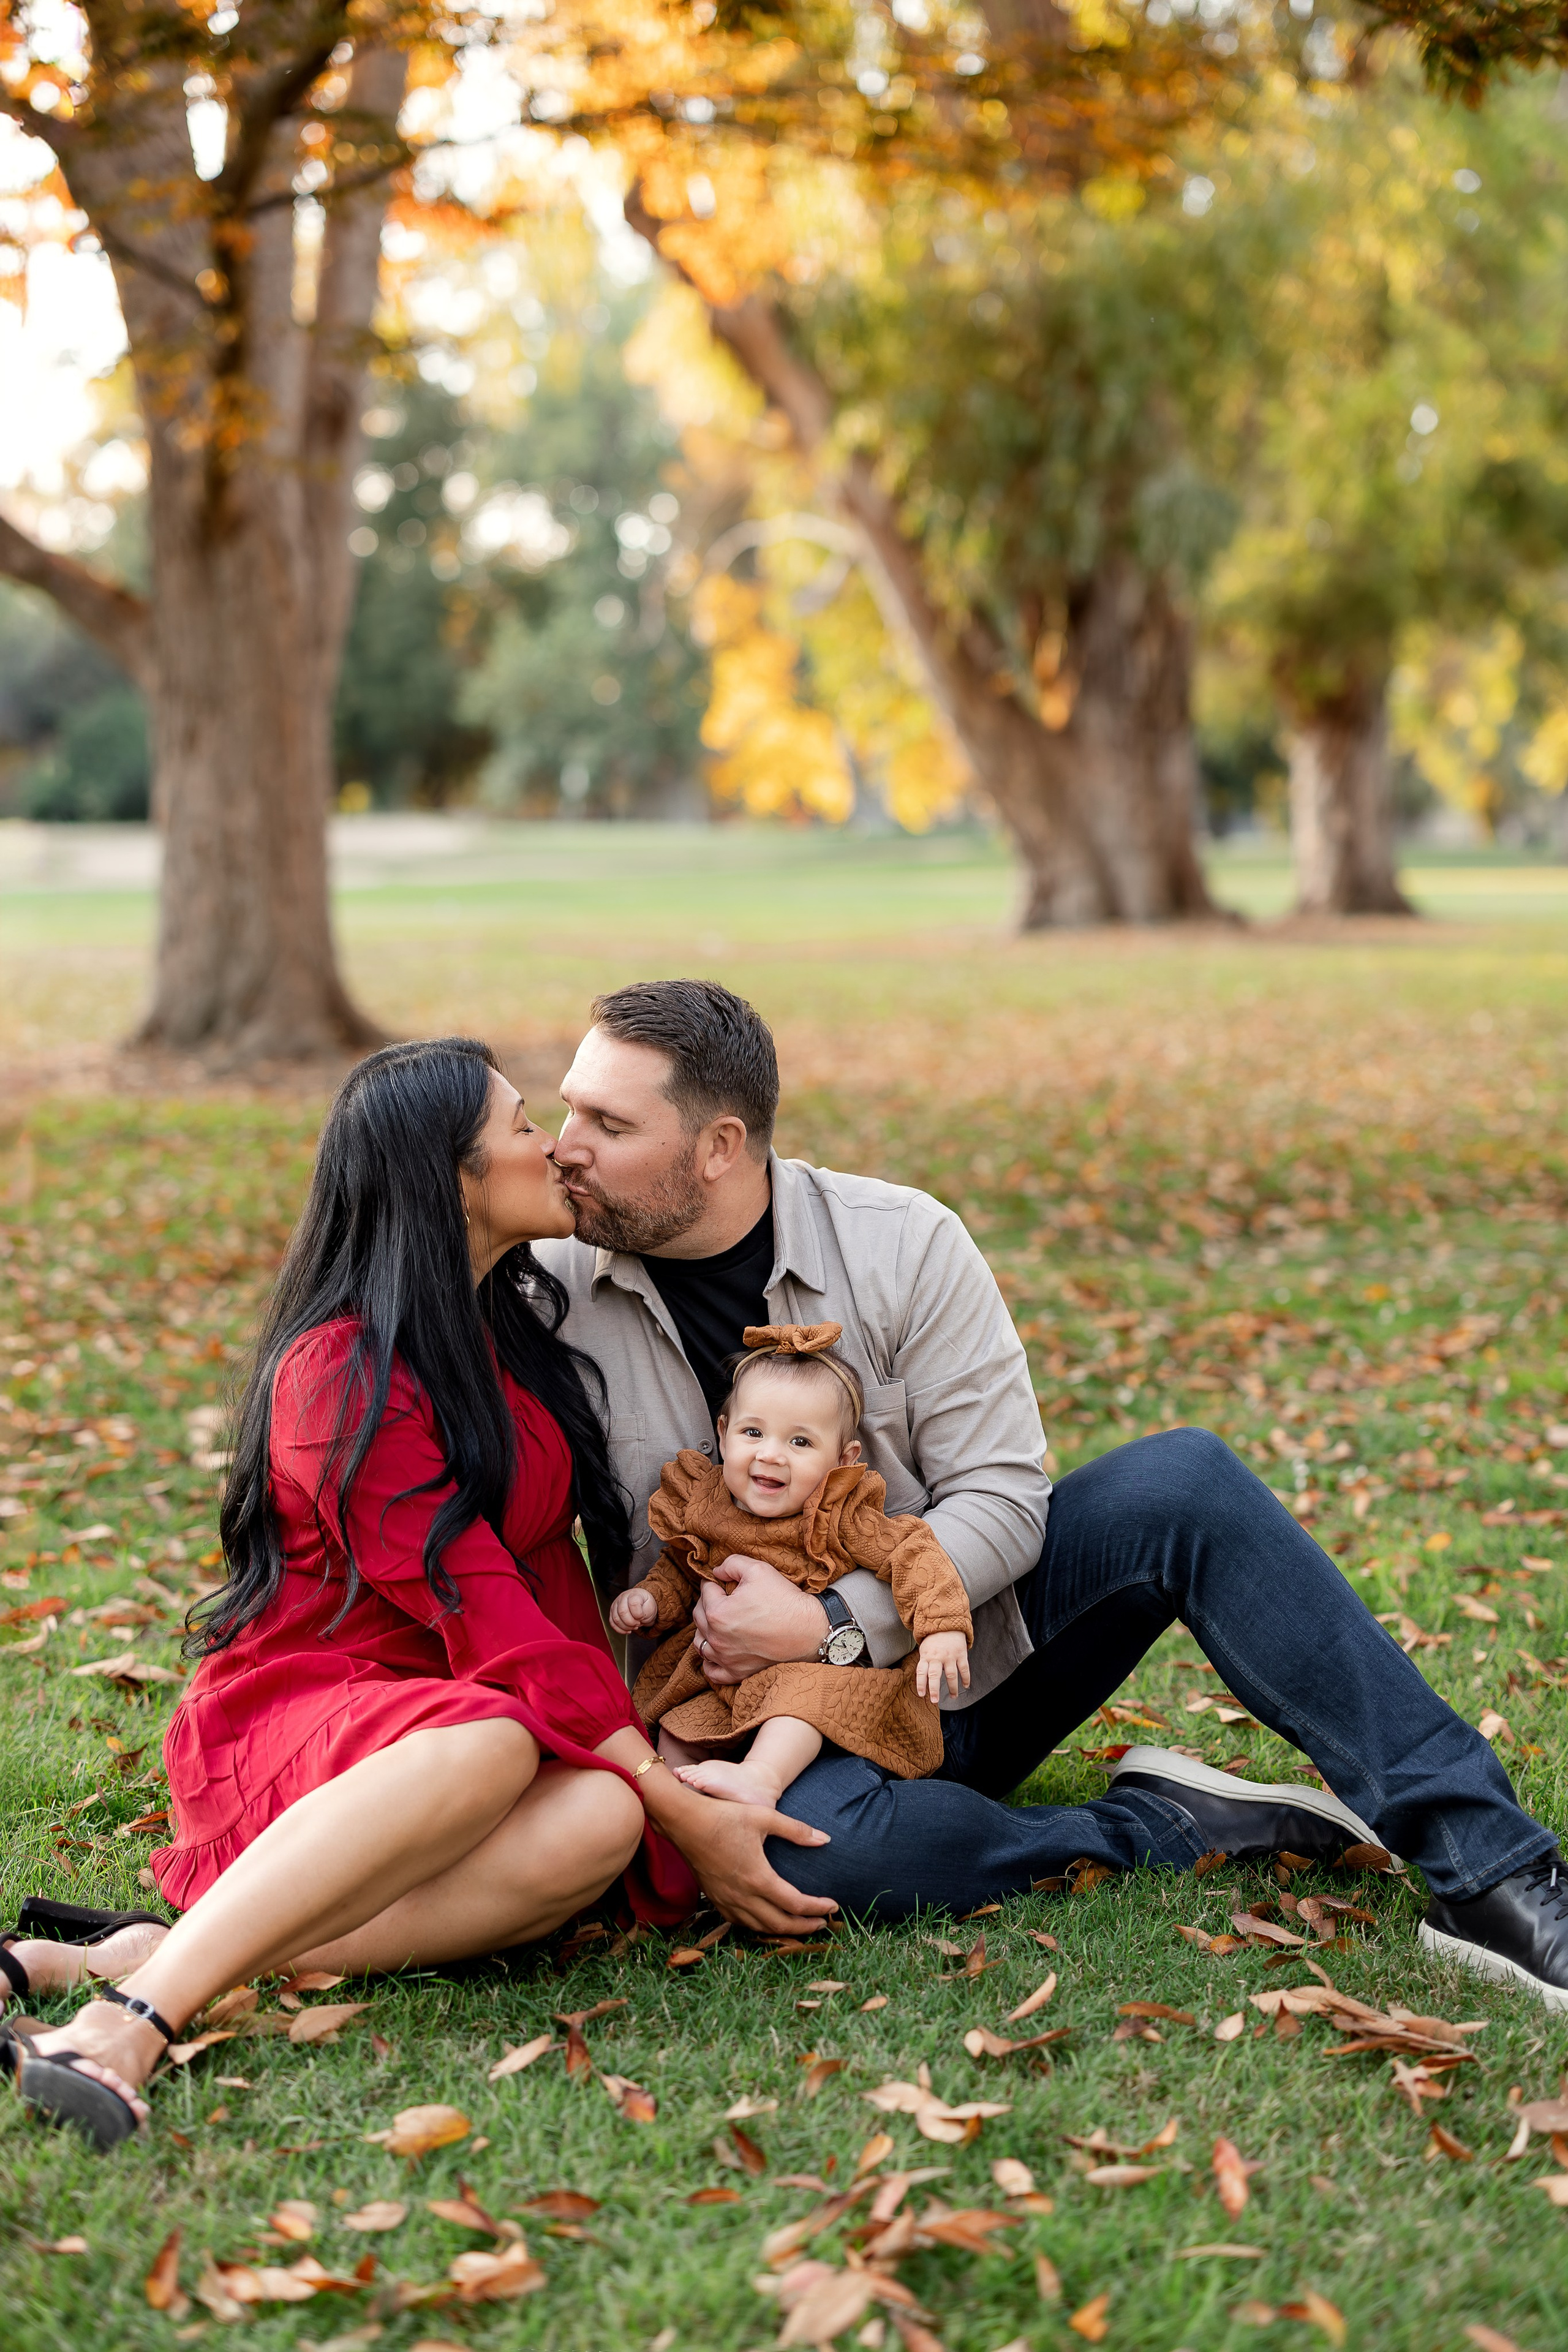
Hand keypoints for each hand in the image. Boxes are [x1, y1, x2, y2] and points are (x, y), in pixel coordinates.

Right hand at [609, 1586, 657, 1635]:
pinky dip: (620, 1630)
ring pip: (616, 1619)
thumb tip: (637, 1618)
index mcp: (634, 1594)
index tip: (642, 1617)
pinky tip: (627, 1630)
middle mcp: (623, 1598)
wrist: (642, 1604)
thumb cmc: (646, 1604)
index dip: (638, 1614)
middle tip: (638, 1623)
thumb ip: (645, 1611)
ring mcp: (616, 1605)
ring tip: (633, 1626)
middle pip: (622, 1612)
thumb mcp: (651, 1606)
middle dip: (631, 1622)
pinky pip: (612, 1623)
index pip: (633, 1604)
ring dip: (626, 1627)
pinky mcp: (612, 1613)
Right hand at [661, 1785, 838, 1933]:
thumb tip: (826, 1839)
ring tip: (800, 1925)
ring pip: (759, 1928)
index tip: (834, 1906)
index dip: (817, 1908)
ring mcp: (726, 1900)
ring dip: (783, 1930)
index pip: (795, 1904)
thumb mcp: (764, 1817)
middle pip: (779, 1924)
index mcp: (758, 1877)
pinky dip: (759, 1927)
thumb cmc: (724, 1816)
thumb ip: (796, 1830)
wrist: (684, 1821)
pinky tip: (766, 1920)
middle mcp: (742, 1895)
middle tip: (823, 1923)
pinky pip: (740, 1922)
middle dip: (805, 1927)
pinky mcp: (715, 1899)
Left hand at [691, 1554, 829, 1686]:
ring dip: (705, 1630)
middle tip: (722, 1597)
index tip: (724, 1581)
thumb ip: (732, 1564)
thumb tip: (716, 1571)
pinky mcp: (737, 1673)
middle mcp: (716, 1638)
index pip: (706, 1591)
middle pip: (699, 1616)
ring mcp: (726, 1658)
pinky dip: (710, 1662)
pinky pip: (713, 1672)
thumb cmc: (784, 1600)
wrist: (809, 1631)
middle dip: (707, 1603)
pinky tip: (717, 1652)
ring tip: (717, 1622)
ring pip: (700, 1644)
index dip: (715, 1582)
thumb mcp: (759, 1569)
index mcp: (717, 1613)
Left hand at [915, 1631, 970, 1704]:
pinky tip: (965, 1686)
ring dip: (952, 1687)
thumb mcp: (925, 1649)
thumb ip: (925, 1664)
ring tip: (953, 1696)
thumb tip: (925, 1682)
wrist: (947, 1623)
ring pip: (951, 1675)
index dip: (921, 1684)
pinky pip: (964, 1668)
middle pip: (935, 1675)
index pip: (921, 1672)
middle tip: (935, 1700)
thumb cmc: (933, 1640)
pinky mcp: (961, 1654)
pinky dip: (966, 1678)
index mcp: (926, 1656)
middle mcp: (937, 1656)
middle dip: (934, 1689)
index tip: (922, 1694)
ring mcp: (950, 1655)